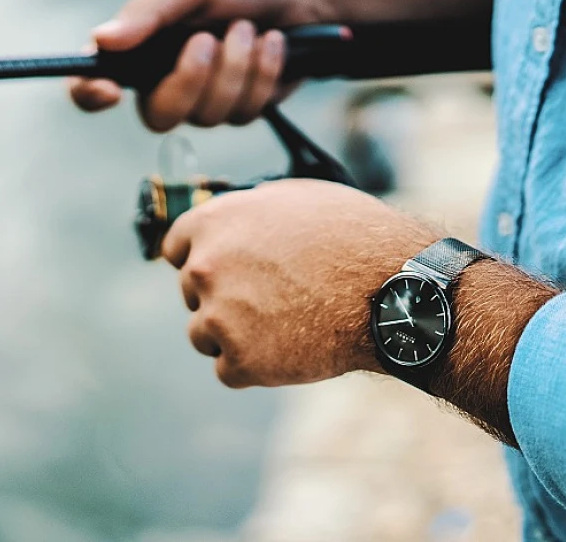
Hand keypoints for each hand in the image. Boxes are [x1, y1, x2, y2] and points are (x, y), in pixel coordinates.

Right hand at [69, 0, 323, 130]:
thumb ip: (148, 11)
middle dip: (190, 81)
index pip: (94, 82)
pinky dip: (263, 73)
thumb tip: (100, 41)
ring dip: (235, 68)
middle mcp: (165, 79)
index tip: (109, 91)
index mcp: (140, 45)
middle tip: (210, 39)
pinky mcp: (242, 108)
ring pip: (208, 116)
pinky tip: (273, 44)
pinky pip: (245, 112)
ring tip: (250, 28)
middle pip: (158, 117)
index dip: (91, 94)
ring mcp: (205, 99)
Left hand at [161, 179, 436, 387]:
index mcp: (212, 222)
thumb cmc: (351, 234)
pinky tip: (289, 348)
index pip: (175, 247)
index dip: (201, 257)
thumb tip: (236, 213)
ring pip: (203, 333)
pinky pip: (229, 369)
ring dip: (233, 333)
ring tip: (283, 324)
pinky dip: (254, 365)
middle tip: (268, 298)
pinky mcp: (240, 361)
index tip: (222, 271)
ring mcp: (218, 316)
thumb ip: (251, 207)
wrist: (390, 288)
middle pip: (191, 292)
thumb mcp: (297, 196)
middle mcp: (205, 267)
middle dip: (221, 295)